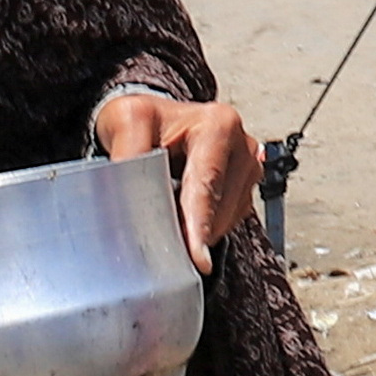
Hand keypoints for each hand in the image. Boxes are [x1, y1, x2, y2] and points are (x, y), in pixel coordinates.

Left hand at [92, 90, 258, 263]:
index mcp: (218, 124)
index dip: (200, 223)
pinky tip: (184, 218)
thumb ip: (130, 155)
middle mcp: (242, 144)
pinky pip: (229, 220)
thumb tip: (133, 200)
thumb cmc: (142, 119)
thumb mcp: (127, 121)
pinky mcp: (245, 186)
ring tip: (169, 223)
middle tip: (163, 248)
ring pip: (227, 218)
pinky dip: (205, 227)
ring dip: (199, 230)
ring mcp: (248, 167)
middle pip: (221, 206)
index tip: (197, 256)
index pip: (208, 184)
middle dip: (193, 231)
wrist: (153, 120)